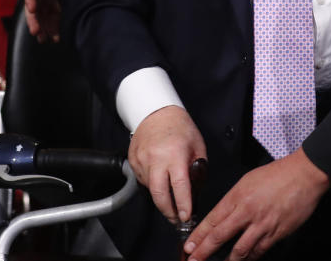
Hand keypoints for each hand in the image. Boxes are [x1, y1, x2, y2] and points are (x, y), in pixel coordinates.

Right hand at [129, 106, 206, 224]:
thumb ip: (197, 169)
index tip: (186, 216)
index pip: (179, 186)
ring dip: (160, 196)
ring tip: (169, 196)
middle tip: (175, 218)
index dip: (183, 205)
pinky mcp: (133, 160)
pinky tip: (159, 177)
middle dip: (168, 211)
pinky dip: (151, 184)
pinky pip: (142, 179)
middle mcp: (156, 158)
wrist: (156, 111)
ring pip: (150, 188)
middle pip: (159, 194)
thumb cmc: (180, 127)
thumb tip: (195, 192)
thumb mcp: (197, 146)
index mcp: (175, 154)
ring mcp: (142, 159)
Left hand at [183, 148, 330, 260]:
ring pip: (240, 249)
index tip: (189, 246)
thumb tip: (223, 215)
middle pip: (220, 235)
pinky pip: (259, 250)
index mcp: (237, 196)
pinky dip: (250, 257)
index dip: (199, 236)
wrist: (303, 175)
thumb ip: (234, 199)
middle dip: (204, 251)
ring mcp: (262, 224)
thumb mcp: (247, 181)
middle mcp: (247, 211)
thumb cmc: (276, 174)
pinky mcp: (277, 233)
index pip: (212, 219)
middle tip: (194, 260)